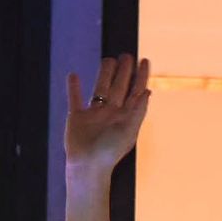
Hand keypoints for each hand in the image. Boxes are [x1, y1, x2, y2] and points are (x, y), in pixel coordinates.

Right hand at [59, 55, 148, 220]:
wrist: (88, 166)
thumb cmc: (110, 152)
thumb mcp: (129, 131)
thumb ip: (138, 111)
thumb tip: (148, 91)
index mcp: (126, 116)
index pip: (135, 91)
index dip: (141, 76)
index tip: (144, 60)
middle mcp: (111, 113)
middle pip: (118, 87)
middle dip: (124, 71)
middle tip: (126, 54)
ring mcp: (93, 115)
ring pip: (100, 89)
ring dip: (104, 74)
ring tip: (108, 59)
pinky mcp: (76, 118)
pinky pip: (75, 99)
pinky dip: (73, 88)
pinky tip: (73, 75)